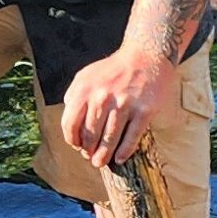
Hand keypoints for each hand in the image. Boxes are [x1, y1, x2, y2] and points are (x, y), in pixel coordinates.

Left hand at [60, 44, 180, 168]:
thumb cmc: (115, 69)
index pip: (70, 124)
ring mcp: (124, 104)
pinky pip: (132, 136)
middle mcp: (103, 97)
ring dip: (104, 155)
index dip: (72, 140)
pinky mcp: (144, 110)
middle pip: (90, 134)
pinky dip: (125, 150)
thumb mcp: (87, 75)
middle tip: (91, 158)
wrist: (146, 55)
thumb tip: (70, 122)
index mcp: (85, 90)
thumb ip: (74, 95)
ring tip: (101, 162)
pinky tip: (120, 158)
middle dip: (89, 151)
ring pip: (110, 138)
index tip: (78, 146)